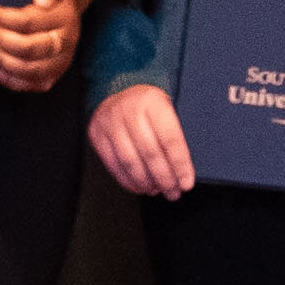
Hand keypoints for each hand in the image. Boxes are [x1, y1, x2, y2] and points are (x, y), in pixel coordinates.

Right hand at [90, 78, 196, 198]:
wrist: (120, 92)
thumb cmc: (150, 106)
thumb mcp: (167, 109)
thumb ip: (175, 134)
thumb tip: (184, 169)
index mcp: (153, 101)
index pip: (170, 138)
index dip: (180, 165)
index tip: (186, 182)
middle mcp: (129, 109)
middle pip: (150, 153)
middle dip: (165, 178)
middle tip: (173, 192)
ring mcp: (110, 122)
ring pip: (131, 162)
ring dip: (146, 182)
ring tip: (157, 190)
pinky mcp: (97, 134)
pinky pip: (113, 164)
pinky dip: (128, 180)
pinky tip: (140, 186)